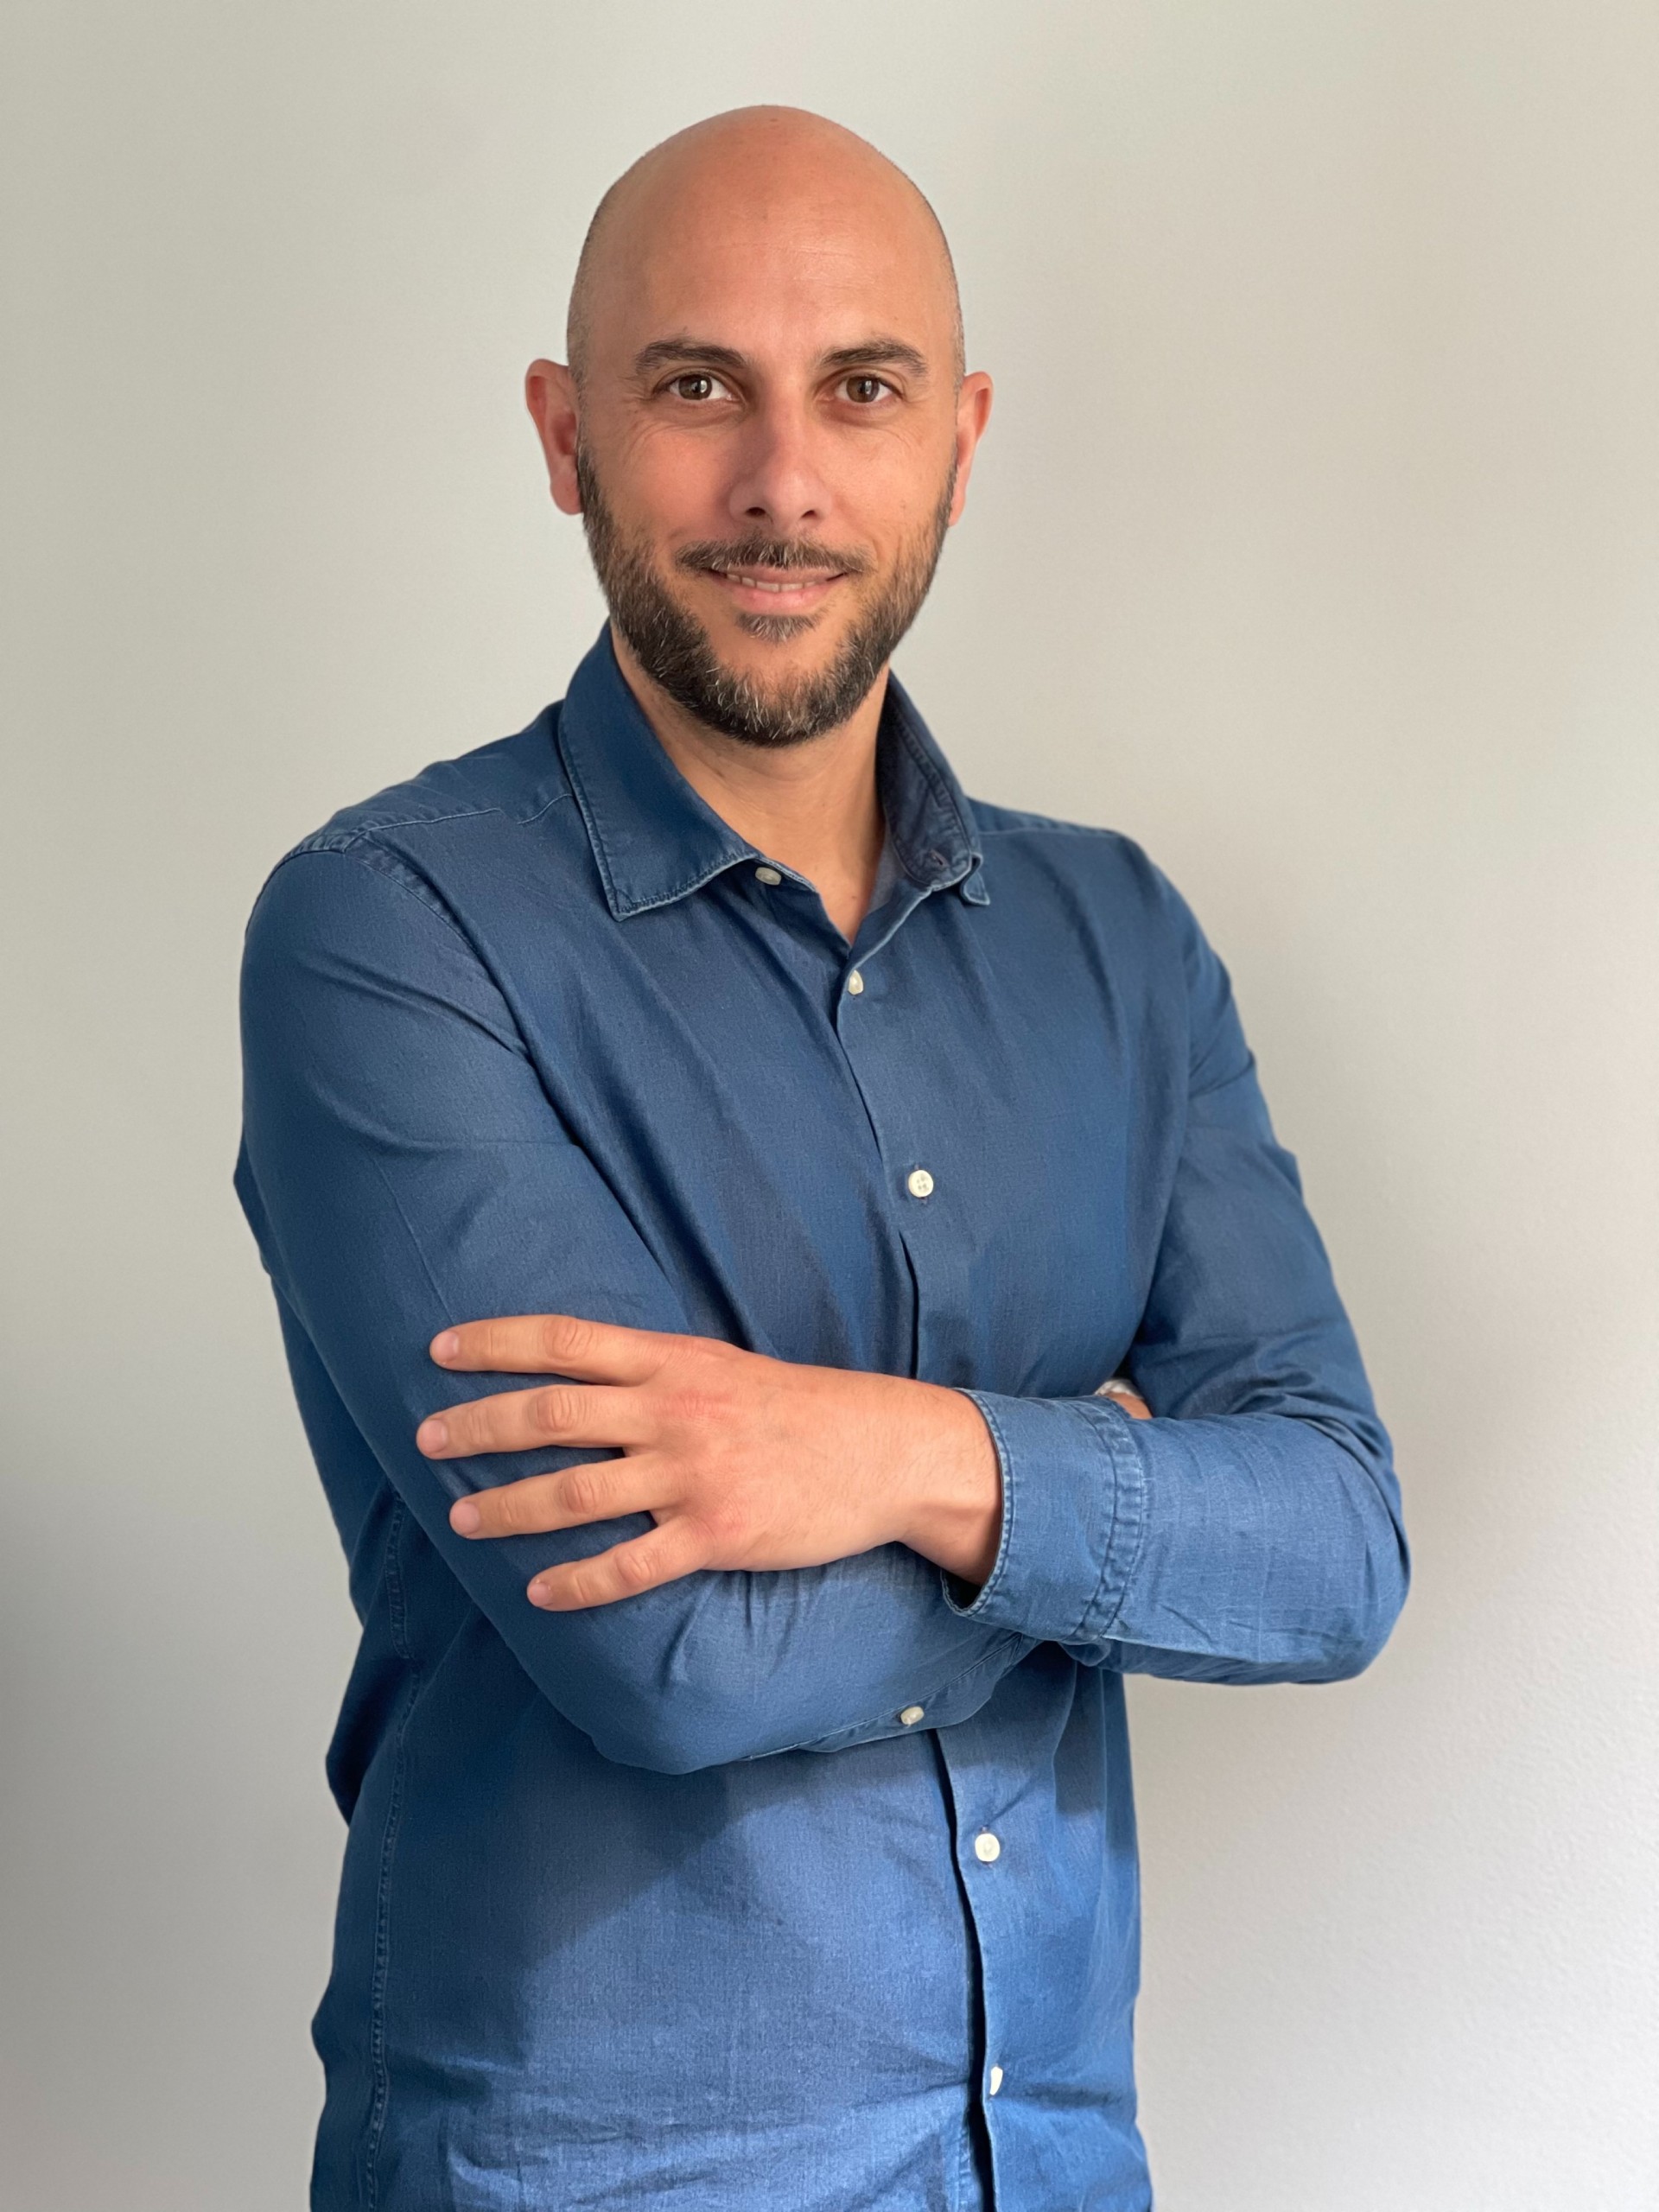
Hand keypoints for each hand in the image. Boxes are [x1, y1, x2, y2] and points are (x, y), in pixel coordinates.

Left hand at [416, 1314, 1003, 1610]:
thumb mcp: (721, 1366)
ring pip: (575, 1492)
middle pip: (550, 1414)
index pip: (562, 1340)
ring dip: (508, 1508)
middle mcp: (672, 1411)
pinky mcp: (716, 1535)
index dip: (494, 1342)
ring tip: (462, 1521)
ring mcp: (692, 1475)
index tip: (437, 1352)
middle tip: (425, 1441)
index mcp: (671, 1360)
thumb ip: (652, 1371)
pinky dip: (577, 1582)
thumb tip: (577, 1377)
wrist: (884, 1451)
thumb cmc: (798, 1409)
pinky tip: (539, 1593)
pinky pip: (629, 1565)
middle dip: (477, 1427)